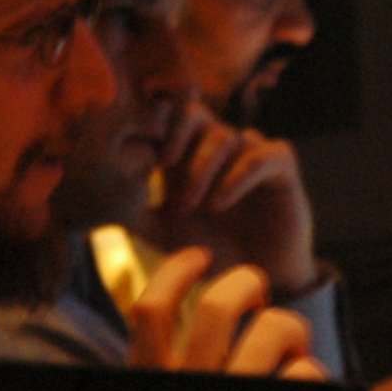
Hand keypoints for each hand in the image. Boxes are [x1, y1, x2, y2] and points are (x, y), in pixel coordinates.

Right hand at [124, 247, 326, 379]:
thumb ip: (163, 375)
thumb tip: (162, 332)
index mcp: (154, 381)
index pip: (150, 309)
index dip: (176, 271)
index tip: (199, 254)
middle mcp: (190, 388)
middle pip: (218, 305)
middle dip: (248, 284)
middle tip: (259, 299)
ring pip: (272, 327)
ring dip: (291, 327)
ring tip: (293, 350)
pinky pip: (305, 371)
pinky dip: (311, 368)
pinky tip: (304, 383)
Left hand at [144, 104, 321, 297]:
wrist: (261, 279)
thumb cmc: (214, 254)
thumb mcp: (165, 235)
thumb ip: (138, 213)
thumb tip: (110, 193)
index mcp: (189, 156)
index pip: (168, 118)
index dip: (152, 127)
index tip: (140, 159)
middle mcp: (219, 149)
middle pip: (194, 112)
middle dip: (176, 135)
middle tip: (163, 167)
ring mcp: (251, 154)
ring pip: (225, 136)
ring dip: (203, 168)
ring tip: (196, 207)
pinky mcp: (281, 168)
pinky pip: (259, 155)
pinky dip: (237, 177)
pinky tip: (220, 203)